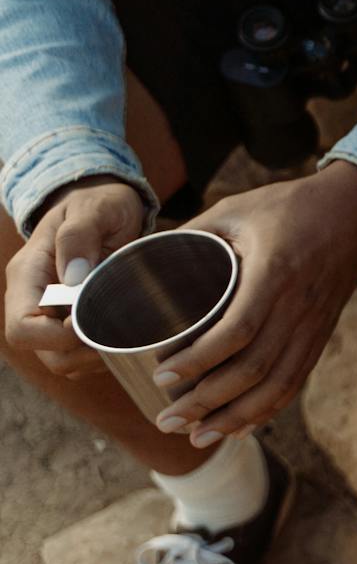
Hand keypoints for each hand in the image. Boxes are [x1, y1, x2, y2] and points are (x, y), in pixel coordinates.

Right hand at [4, 178, 147, 377]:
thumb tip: (73, 278)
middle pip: (42, 352)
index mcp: (28, 275)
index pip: (21, 327)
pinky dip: (103, 355)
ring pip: (62, 360)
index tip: (93, 323)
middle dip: (80, 353)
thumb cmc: (99, 202)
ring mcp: (53, 313)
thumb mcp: (95, 208)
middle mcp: (34, 299)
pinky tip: (128, 335)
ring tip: (127, 335)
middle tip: (120, 335)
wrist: (105, 203)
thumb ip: (80, 236)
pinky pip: (80, 355)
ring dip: (94, 358)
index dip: (55, 338)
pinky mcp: (74, 320)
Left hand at [151, 163, 356, 445]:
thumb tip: (139, 264)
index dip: (199, 360)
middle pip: (254, 369)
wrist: (354, 211)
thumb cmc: (288, 206)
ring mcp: (314, 324)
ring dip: (235, 416)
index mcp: (275, 272)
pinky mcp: (320, 335)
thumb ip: (191, 237)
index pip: (239, 330)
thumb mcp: (235, 209)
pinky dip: (266, 411)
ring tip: (196, 435)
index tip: (161, 374)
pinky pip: (295, 383)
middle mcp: (299, 305)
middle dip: (207, 402)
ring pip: (277, 385)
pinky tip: (238, 428)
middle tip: (166, 418)